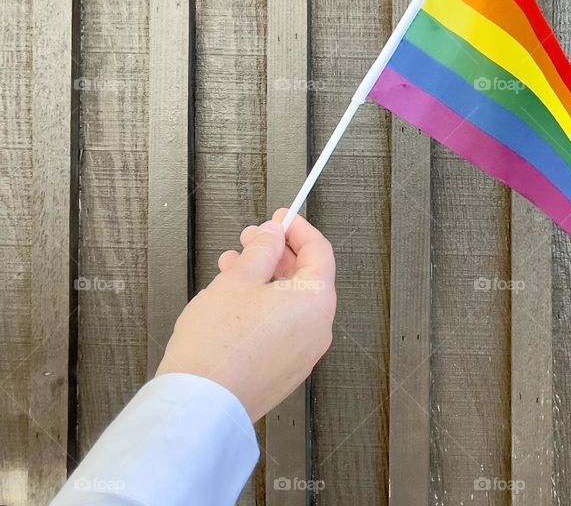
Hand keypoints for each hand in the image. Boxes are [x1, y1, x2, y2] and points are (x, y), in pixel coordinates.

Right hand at [155, 209, 335, 421]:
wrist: (200, 403)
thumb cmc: (218, 345)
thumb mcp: (238, 279)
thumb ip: (262, 250)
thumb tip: (273, 236)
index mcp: (316, 301)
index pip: (320, 252)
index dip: (298, 230)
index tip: (281, 218)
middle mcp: (317, 328)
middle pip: (306, 277)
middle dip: (276, 254)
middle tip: (250, 239)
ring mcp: (303, 353)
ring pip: (290, 303)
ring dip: (265, 281)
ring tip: (232, 269)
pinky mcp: (284, 371)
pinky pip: (281, 328)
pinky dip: (263, 308)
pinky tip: (233, 302)